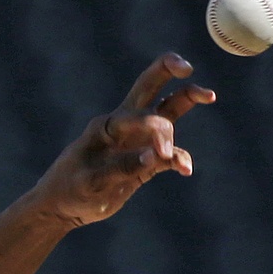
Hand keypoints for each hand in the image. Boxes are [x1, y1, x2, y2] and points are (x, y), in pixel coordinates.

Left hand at [22, 53, 214, 228]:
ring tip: (210, 96)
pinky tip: (185, 170)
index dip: (156, 129)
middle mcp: (124, 125)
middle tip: (187, 67)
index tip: (162, 153)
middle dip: (168, 70)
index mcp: (106, 125)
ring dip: (187, 100)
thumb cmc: (69, 190)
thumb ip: (123, 168)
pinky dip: (179, 159)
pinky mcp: (145, 160)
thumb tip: (157, 156)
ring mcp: (136, 140)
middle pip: (150, 87)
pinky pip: (169, 154)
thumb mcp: (90, 182)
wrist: (61, 206)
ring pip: (167, 112)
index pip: (138, 114)